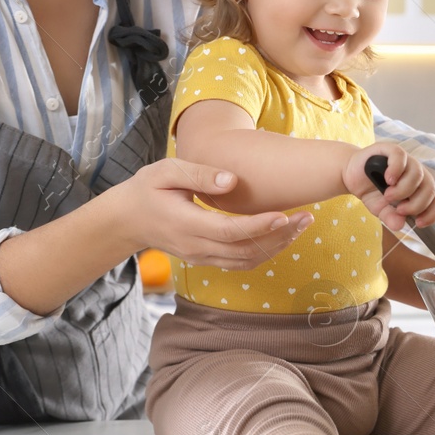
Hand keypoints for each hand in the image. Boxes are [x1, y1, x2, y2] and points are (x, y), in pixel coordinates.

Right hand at [113, 158, 312, 268]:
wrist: (127, 220)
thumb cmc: (148, 189)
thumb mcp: (166, 172)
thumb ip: (199, 175)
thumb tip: (232, 181)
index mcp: (187, 225)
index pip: (230, 232)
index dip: (260, 227)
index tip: (285, 215)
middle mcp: (197, 247)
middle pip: (245, 250)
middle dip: (280, 236)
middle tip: (307, 217)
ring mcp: (202, 257)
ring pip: (247, 260)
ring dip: (278, 246)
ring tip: (302, 225)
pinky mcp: (207, 259)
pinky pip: (241, 262)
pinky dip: (265, 252)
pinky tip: (283, 236)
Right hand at [344, 143, 434, 231]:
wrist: (352, 176)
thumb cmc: (372, 192)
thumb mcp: (381, 210)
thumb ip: (391, 217)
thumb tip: (399, 225)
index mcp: (420, 188)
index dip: (433, 212)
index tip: (419, 223)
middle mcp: (417, 173)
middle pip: (430, 188)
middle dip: (416, 204)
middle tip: (400, 210)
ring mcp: (406, 161)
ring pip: (418, 174)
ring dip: (404, 190)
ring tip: (388, 196)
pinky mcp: (391, 150)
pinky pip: (401, 157)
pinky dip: (396, 170)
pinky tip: (388, 180)